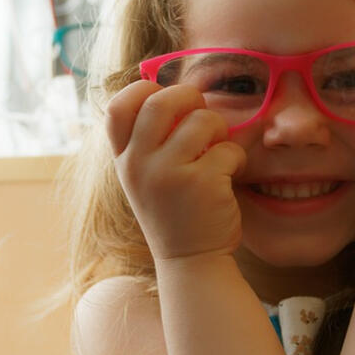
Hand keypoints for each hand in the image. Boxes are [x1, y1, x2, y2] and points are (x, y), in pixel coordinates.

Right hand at [105, 81, 246, 260]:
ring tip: (218, 150)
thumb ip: (149, 141)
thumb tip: (174, 91)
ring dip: (218, 129)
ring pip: (202, 120)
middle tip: (201, 113)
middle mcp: (140, 165)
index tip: (166, 99)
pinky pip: (228, 148)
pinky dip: (236, 157)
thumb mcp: (146, 178)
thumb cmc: (176, 214)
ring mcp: (169, 174)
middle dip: (189, 98)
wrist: (191, 262)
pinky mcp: (202, 183)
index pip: (119, 107)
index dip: (144, 91)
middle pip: (161, 101)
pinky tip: (229, 174)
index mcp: (124, 161)